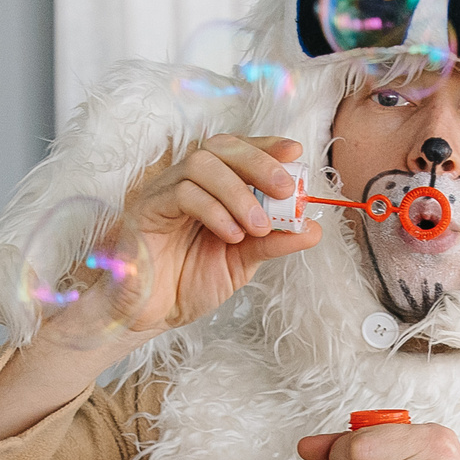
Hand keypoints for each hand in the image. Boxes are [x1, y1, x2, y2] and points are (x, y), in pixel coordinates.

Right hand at [37, 135, 319, 351]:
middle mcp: (185, 181)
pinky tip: (231, 235)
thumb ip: (272, 242)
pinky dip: (215, 209)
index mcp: (209, 187)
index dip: (265, 144)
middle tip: (286, 190)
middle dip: (258, 161)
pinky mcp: (146, 210)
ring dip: (238, 192)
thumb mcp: (242, 262)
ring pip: (201, 163)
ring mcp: (163, 192)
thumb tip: (313, 229)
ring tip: (258, 227)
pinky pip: (182, 193)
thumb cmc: (189, 282)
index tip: (294, 151)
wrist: (151, 315)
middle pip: (220, 146)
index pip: (236, 150)